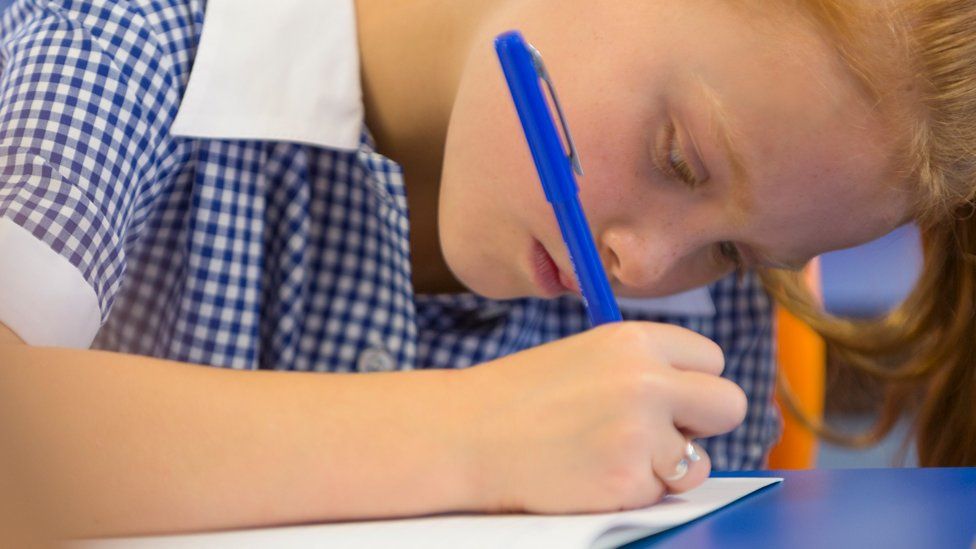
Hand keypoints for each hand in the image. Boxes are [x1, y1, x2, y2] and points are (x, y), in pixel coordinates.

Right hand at [457, 322, 746, 513]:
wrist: (465, 434)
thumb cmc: (521, 396)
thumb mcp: (586, 355)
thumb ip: (643, 367)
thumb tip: (698, 397)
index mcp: (634, 339)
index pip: (711, 359)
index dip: (692, 383)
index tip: (668, 398)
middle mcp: (646, 381)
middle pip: (729, 404)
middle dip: (703, 424)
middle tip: (661, 433)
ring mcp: (640, 433)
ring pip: (699, 461)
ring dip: (668, 466)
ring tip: (611, 454)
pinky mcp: (627, 481)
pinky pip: (662, 494)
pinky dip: (634, 491)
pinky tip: (592, 474)